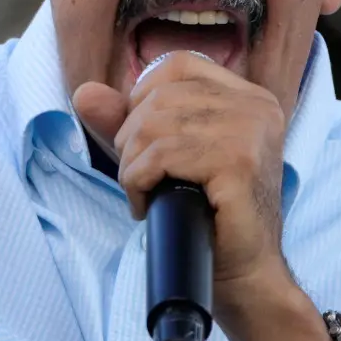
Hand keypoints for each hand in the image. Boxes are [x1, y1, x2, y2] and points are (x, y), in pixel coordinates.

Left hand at [73, 51, 288, 285]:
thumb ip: (126, 122)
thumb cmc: (208, 217)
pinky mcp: (238, 163)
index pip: (178, 65)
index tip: (143, 141)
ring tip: (143, 192)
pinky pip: (162, 155)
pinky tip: (148, 204)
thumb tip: (84, 92)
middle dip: (131, 139)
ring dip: (132, 165)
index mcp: (248, 97)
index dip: (143, 97)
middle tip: (140, 178)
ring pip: (155, 125)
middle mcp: (256, 106)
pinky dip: (139, 181)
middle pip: (160, 96)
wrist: (244, 276)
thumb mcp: (164, 158)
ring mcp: (250, 132)